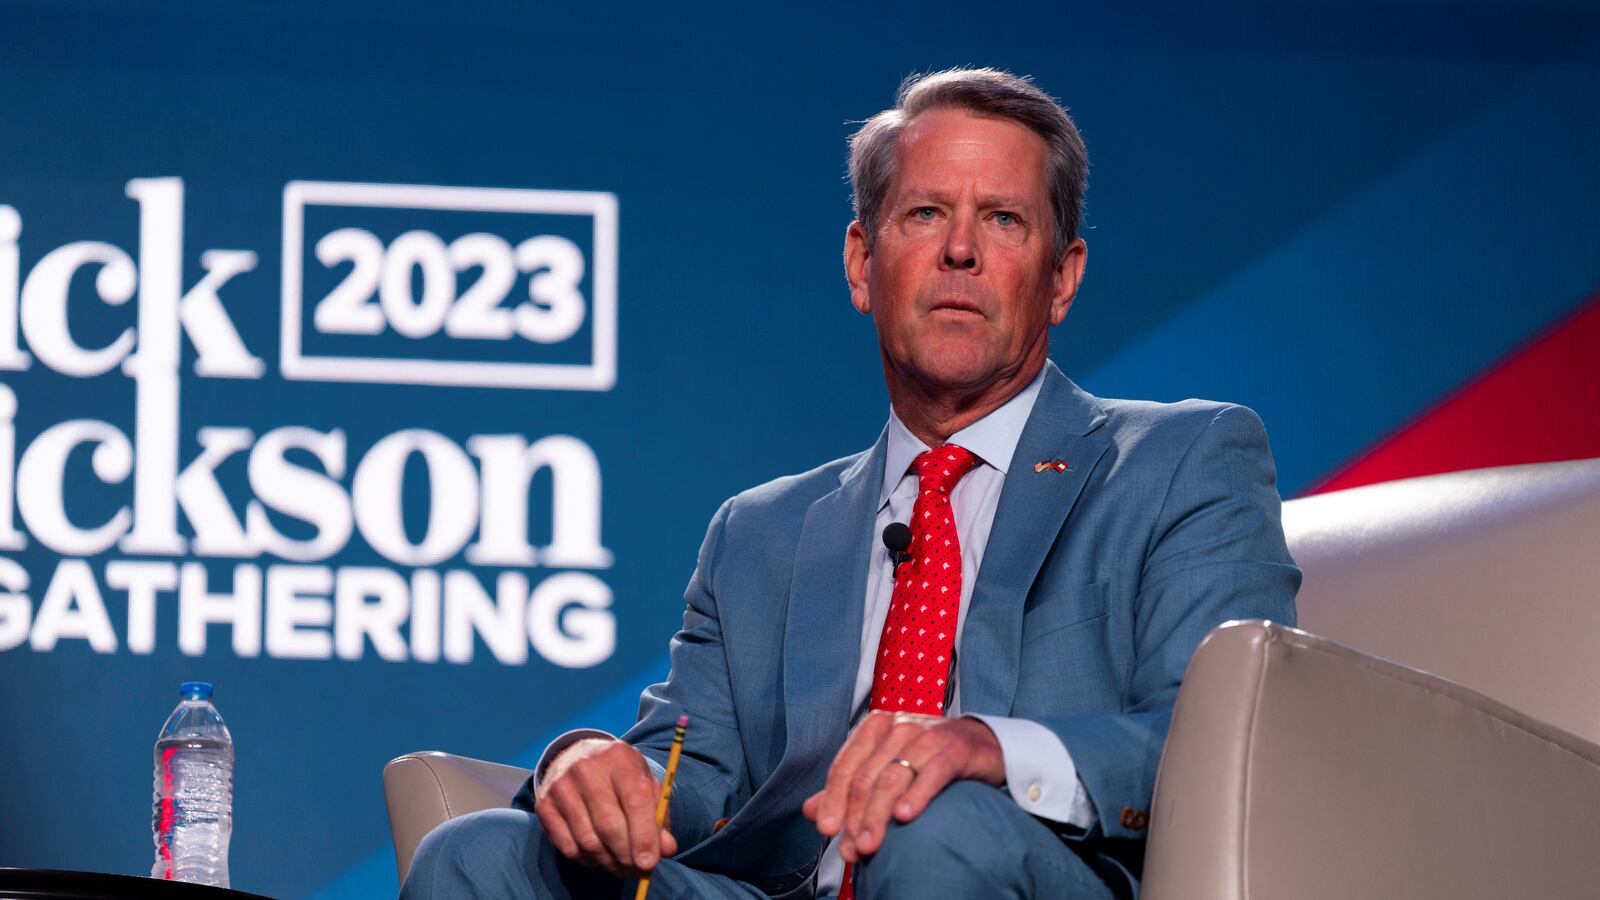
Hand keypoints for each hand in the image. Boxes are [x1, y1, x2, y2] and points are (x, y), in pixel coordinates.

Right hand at [533, 738, 676, 877]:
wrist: (577, 757)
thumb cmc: (619, 776)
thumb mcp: (644, 785)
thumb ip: (658, 816)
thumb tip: (666, 849)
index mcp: (620, 758)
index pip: (635, 801)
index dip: (644, 836)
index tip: (649, 863)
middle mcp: (587, 769)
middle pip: (608, 825)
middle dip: (626, 855)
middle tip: (637, 871)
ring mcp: (562, 787)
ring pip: (588, 840)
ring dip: (608, 861)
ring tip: (621, 866)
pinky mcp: (545, 805)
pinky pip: (567, 847)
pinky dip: (587, 859)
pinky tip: (598, 856)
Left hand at [801, 711, 1003, 861]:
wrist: (982, 745)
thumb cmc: (928, 758)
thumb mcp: (886, 768)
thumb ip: (849, 790)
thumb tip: (811, 812)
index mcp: (875, 729)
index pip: (845, 767)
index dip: (834, 800)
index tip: (827, 830)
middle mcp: (898, 727)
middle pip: (866, 777)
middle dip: (855, 817)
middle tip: (852, 850)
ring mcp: (927, 735)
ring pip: (893, 778)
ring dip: (878, 815)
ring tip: (870, 844)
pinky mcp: (955, 748)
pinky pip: (931, 773)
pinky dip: (916, 795)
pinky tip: (904, 815)